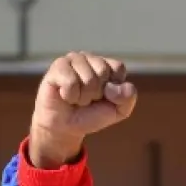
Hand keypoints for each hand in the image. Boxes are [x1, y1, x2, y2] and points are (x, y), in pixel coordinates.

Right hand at [30, 52, 137, 168]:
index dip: (113, 89)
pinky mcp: (57, 67)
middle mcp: (90, 58)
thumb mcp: (119, 110)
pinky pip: (70, 82)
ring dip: (83, 97)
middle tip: (87, 99)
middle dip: (96, 94)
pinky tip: (65, 96)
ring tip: (76, 99)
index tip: (104, 97)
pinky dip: (70, 96)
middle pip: (103, 72)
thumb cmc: (91, 115)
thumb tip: (111, 87)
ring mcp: (72, 60)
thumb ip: (128, 97)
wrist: (65, 127)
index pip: (118, 68)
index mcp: (107, 64)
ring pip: (88, 79)